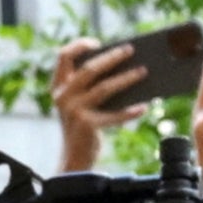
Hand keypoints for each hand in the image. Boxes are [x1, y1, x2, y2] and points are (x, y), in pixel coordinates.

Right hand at [46, 41, 149, 174]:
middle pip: (89, 69)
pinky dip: (130, 111)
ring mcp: (74, 111)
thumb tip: (122, 66)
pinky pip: (114, 115)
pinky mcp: (87, 125)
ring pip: (105, 88)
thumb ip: (90, 86)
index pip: (63, 56)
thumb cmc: (83, 126)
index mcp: (58, 87)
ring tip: (143, 71)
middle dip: (112, 57)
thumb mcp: (80, 103)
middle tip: (130, 50)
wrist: (75, 159)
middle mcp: (63, 97)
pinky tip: (144, 106)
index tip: (98, 43)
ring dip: (126, 78)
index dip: (79, 46)